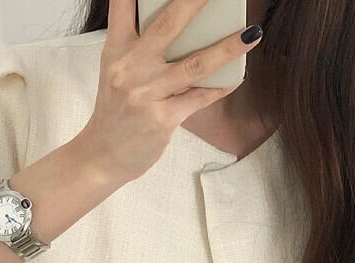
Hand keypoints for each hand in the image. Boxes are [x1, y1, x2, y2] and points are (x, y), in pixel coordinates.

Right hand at [77, 0, 263, 183]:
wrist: (102, 155)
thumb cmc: (116, 111)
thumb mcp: (116, 71)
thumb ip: (140, 47)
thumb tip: (186, 29)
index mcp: (116, 48)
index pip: (123, 4)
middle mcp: (130, 67)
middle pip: (169, 24)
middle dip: (197, 1)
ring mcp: (147, 94)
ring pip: (195, 64)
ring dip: (228, 48)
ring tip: (251, 34)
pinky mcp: (162, 119)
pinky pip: (200, 98)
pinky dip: (221, 86)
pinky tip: (236, 77)